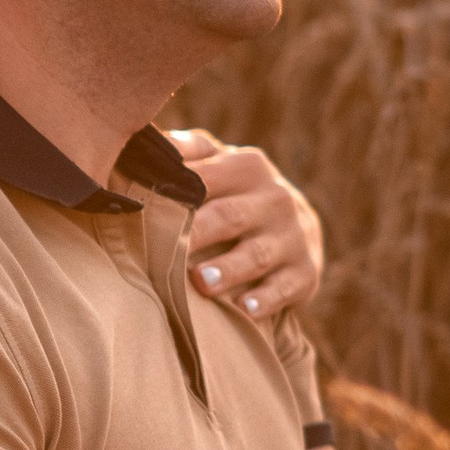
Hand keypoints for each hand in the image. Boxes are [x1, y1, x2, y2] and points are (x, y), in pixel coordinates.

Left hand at [166, 130, 323, 323]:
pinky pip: (286, 287)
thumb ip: (188, 150)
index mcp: (248, 167)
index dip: (175, 194)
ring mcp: (293, 237)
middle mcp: (275, 198)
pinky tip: (244, 309)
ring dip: (229, 270)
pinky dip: (266, 299)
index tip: (144, 211)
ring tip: (202, 282)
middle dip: (200, 233)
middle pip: (230, 216)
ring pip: (257, 255)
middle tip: (171, 250)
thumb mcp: (219, 164)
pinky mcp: (306, 273)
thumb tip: (153, 139)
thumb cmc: (238, 194)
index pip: (205, 179)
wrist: (298, 227)